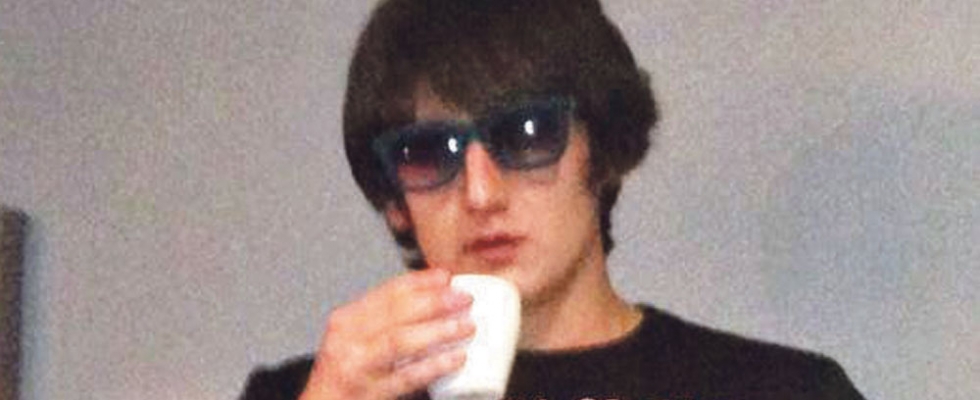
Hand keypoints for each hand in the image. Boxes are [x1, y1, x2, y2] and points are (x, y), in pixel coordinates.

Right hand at [299, 269, 474, 399]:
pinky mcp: (369, 393)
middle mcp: (346, 340)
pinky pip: (406, 377)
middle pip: (395, 313)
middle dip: (434, 302)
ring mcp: (356, 367)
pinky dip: (433, 366)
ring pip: (399, 341)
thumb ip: (386, 321)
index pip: (386, 292)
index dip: (420, 281)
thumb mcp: (356, 339)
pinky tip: (456, 359)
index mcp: (346, 320)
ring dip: (437, 330)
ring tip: (466, 326)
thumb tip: (437, 299)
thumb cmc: (347, 374)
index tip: (446, 276)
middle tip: (464, 299)